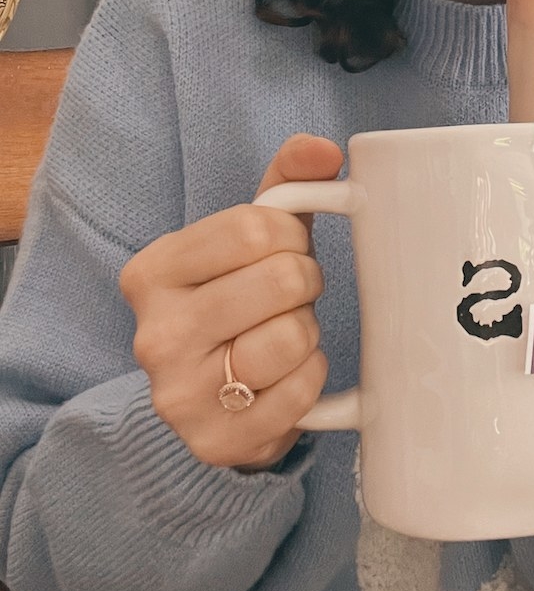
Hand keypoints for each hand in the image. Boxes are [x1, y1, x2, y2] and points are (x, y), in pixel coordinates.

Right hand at [120, 134, 341, 469]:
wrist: (217, 400)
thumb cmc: (242, 297)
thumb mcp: (254, 235)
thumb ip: (288, 180)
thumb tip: (323, 149)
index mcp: (153, 271)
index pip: (256, 227)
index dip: (292, 235)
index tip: (286, 249)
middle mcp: (155, 334)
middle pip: (281, 279)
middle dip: (304, 282)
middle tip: (292, 295)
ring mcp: (180, 395)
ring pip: (293, 337)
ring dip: (308, 332)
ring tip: (285, 335)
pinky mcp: (215, 442)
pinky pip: (302, 392)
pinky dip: (311, 378)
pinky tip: (286, 377)